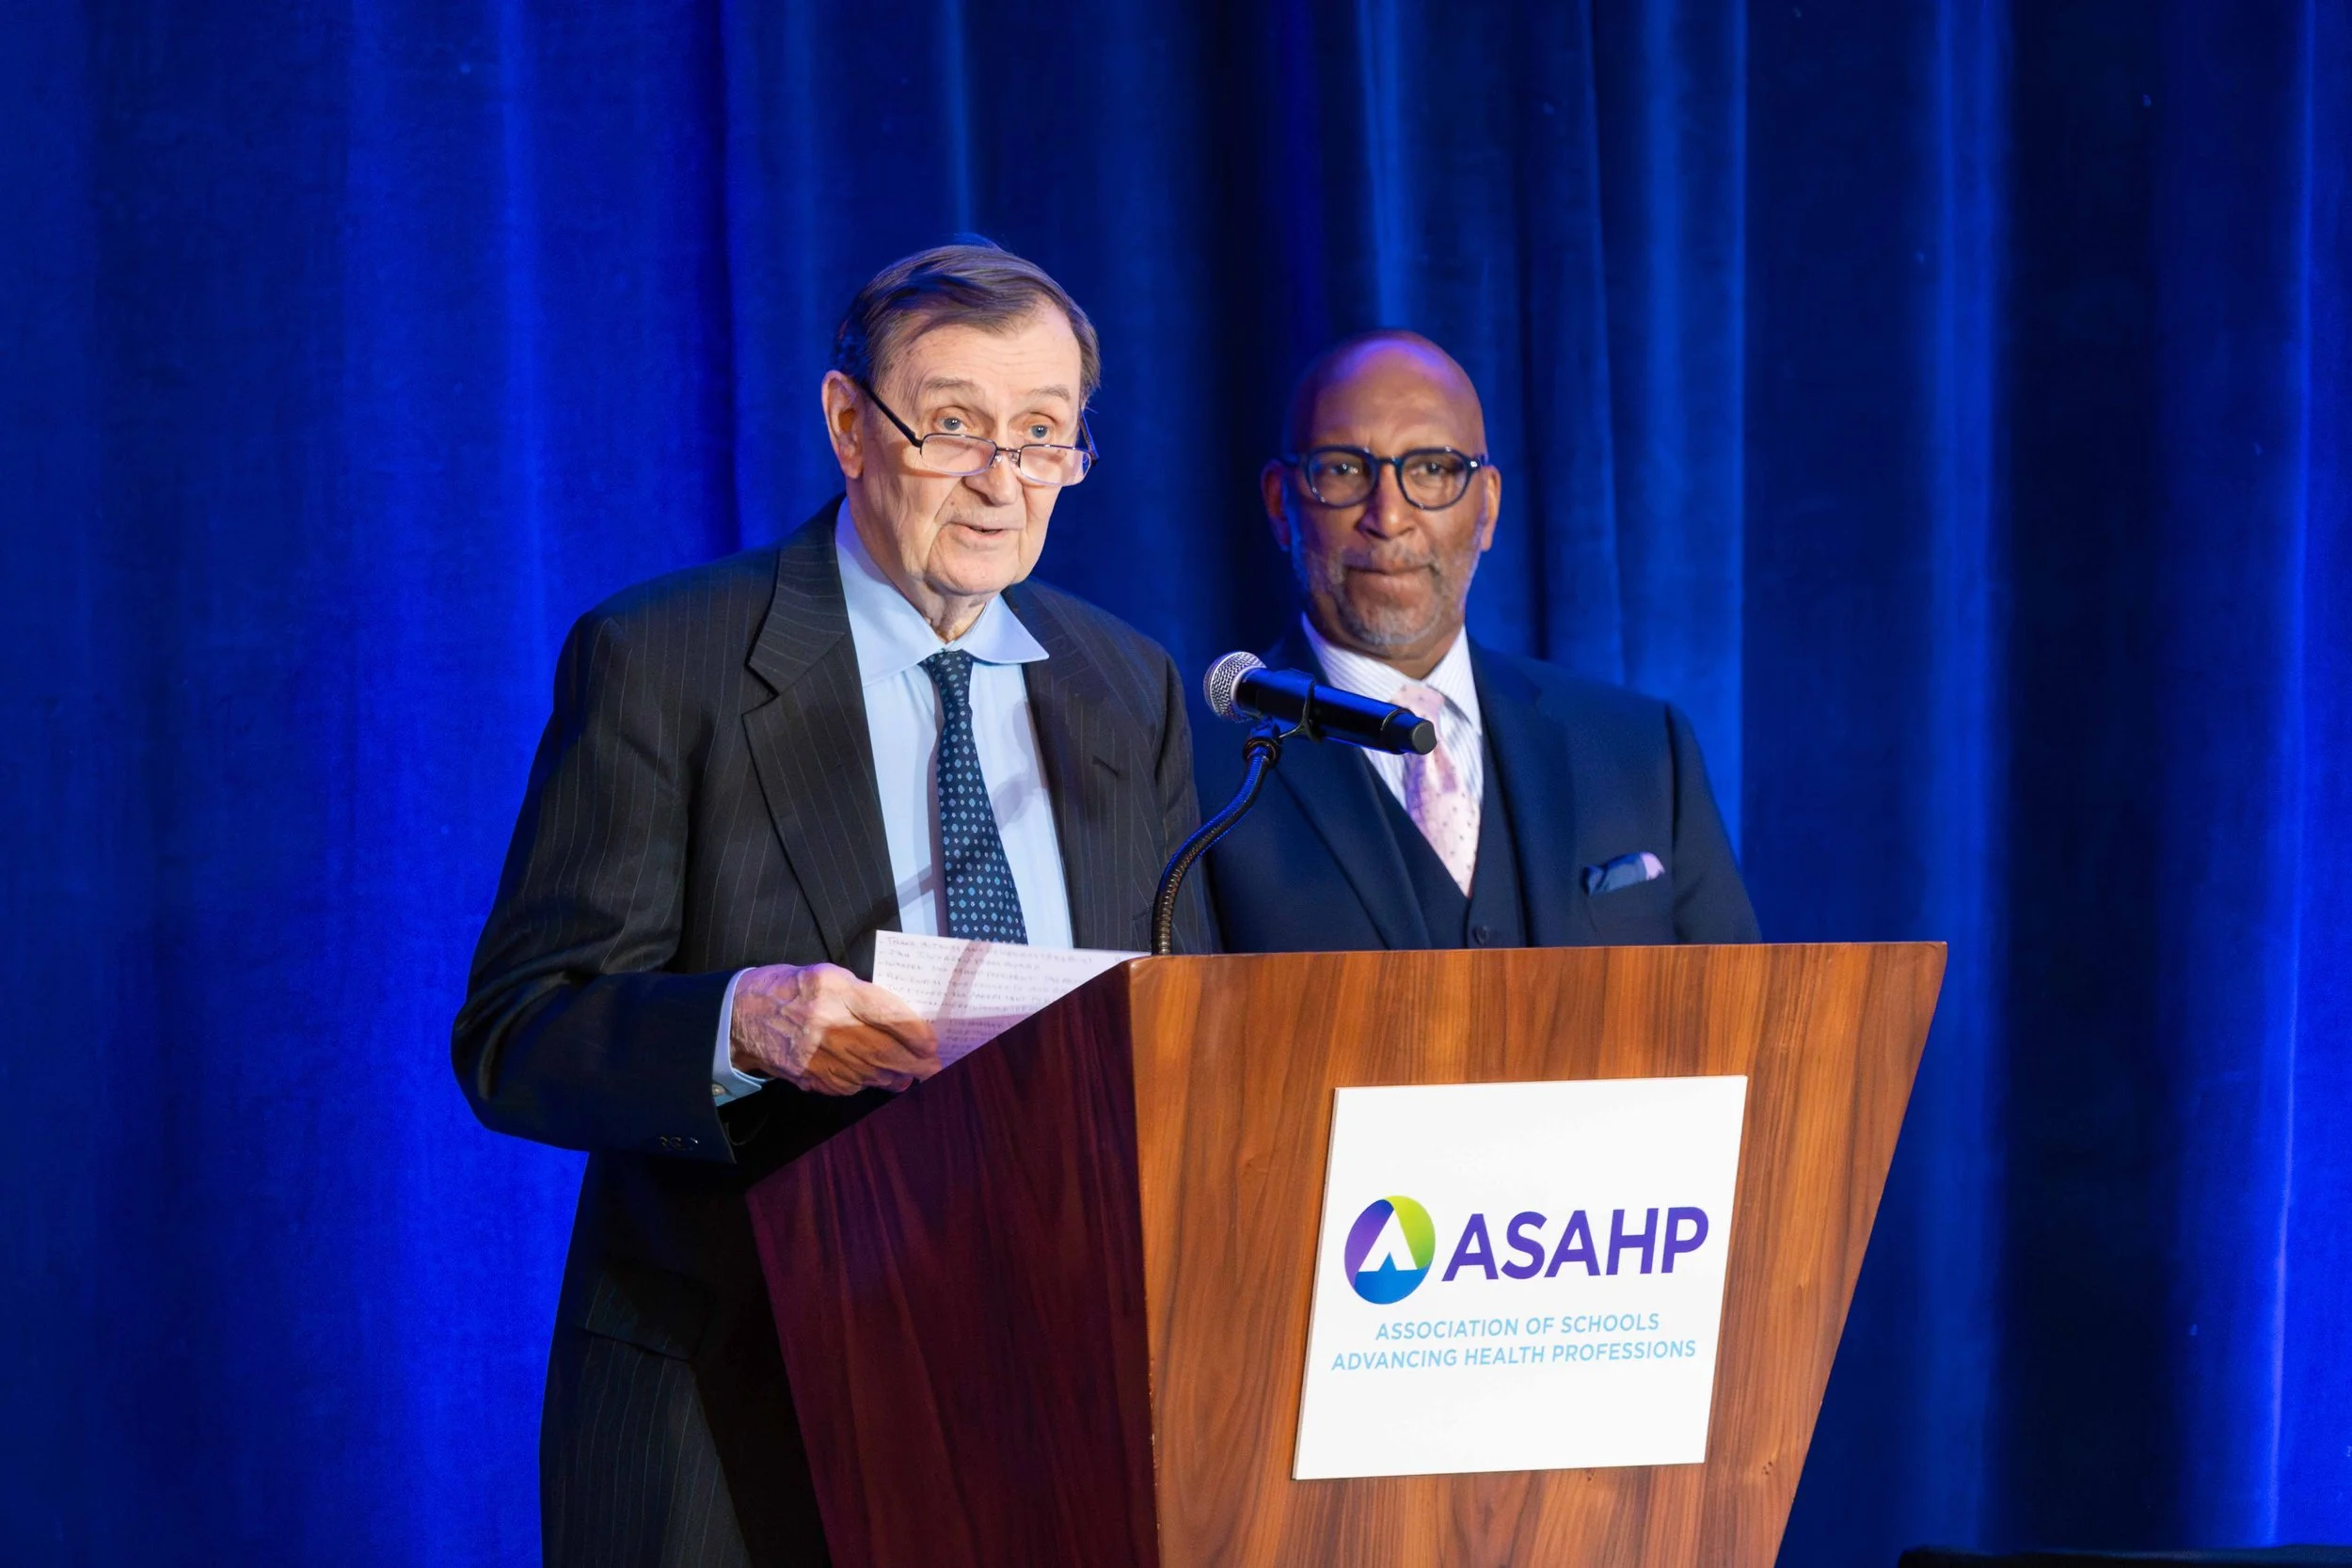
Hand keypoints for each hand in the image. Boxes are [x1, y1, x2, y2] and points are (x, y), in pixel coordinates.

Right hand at [729, 963, 938, 1095]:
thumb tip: (899, 1023)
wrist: (738, 1016)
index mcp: (834, 989)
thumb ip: (862, 996)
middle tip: (934, 1068)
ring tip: (911, 1076)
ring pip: (869, 1072)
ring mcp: (816, 1054)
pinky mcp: (808, 1076)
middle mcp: (827, 1023)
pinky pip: (847, 1085)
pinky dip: (866, 1084)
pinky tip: (878, 1081)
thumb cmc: (788, 989)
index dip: (914, 1032)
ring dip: (895, 1077)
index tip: (932, 1043)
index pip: (886, 1013)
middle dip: (914, 1062)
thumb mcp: (827, 976)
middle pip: (882, 1049)